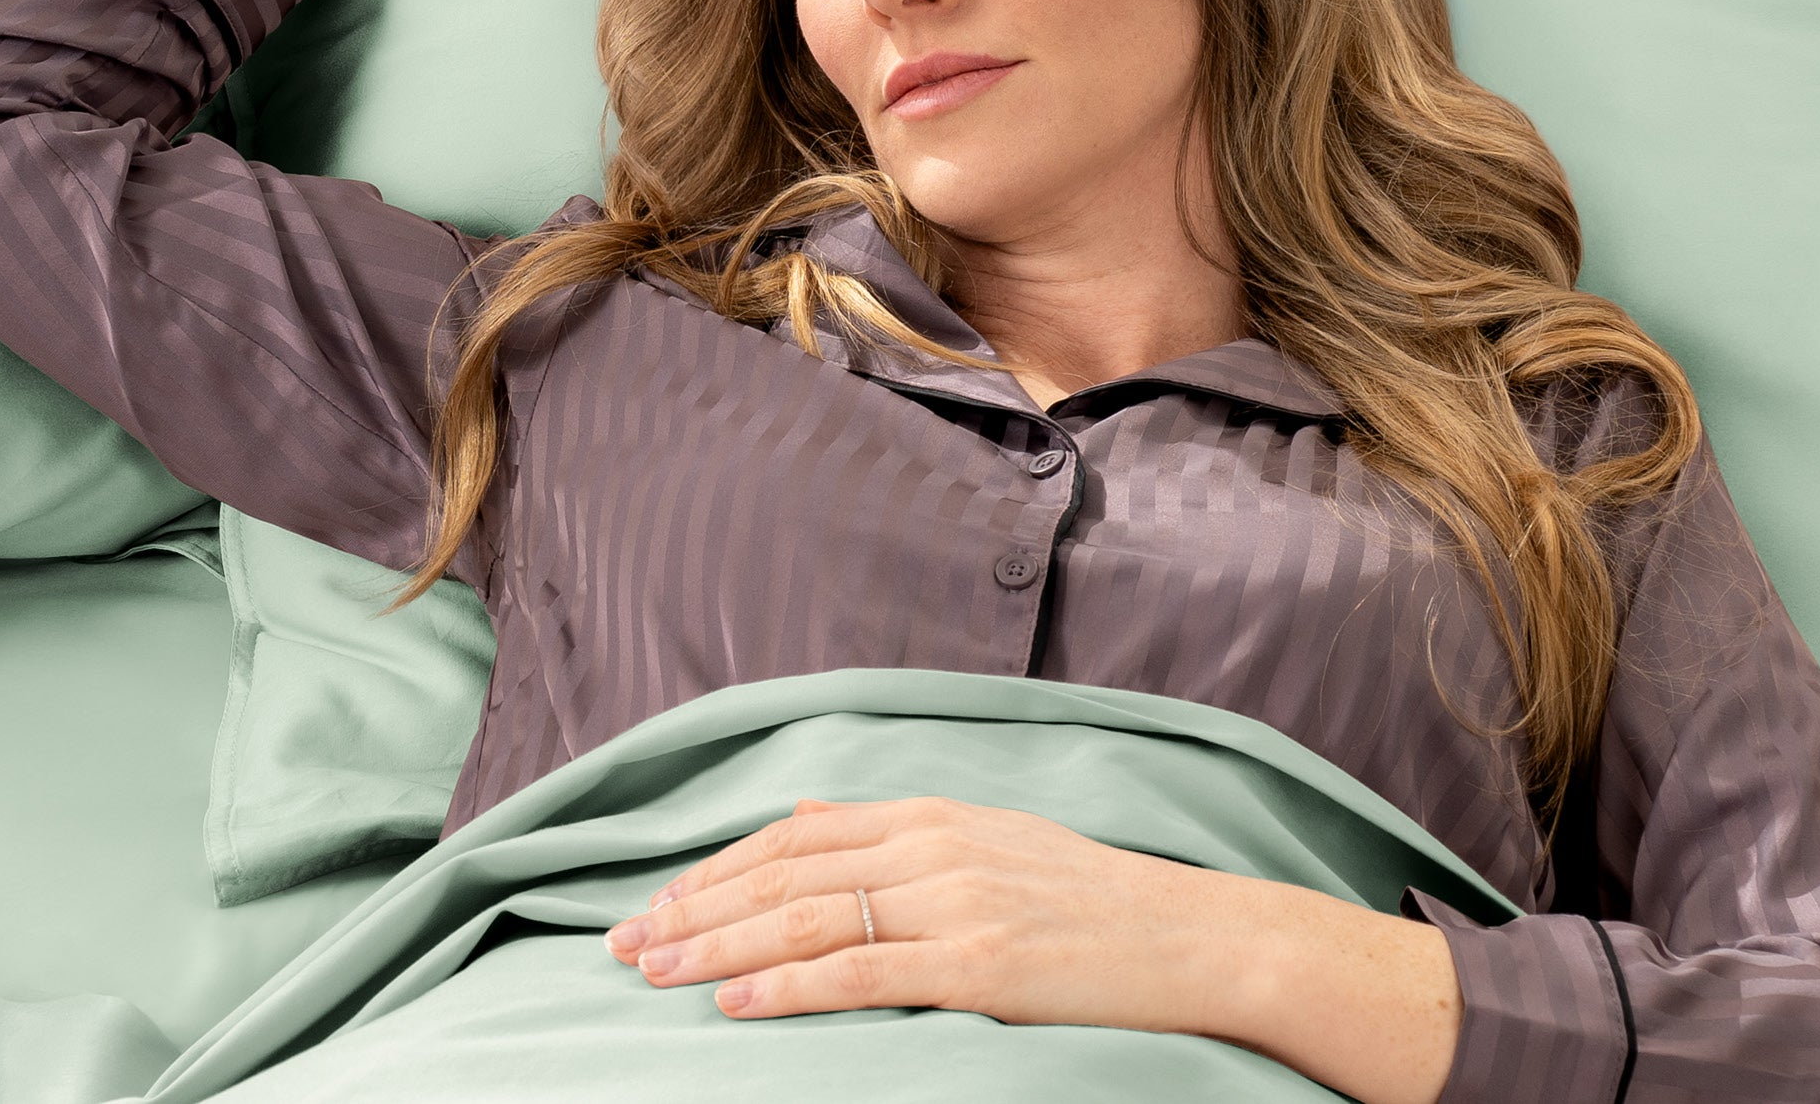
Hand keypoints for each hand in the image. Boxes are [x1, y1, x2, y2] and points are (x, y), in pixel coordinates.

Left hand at [600, 794, 1464, 1103]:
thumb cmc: (1098, 904)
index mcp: (936, 813)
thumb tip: (817, 833)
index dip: (718, 867)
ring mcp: (956, 901)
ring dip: (716, 949)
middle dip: (693, 908)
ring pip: (805, 919)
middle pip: (784, 872)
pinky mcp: (979, 963)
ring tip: (652, 972)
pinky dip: (787, 989)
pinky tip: (736, 1007)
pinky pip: (861, 973)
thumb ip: (910, 842)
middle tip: (621, 941)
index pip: (797, 833)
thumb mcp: (998, 846)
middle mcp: (935, 845)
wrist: (1198, 937)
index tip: (657, 899)